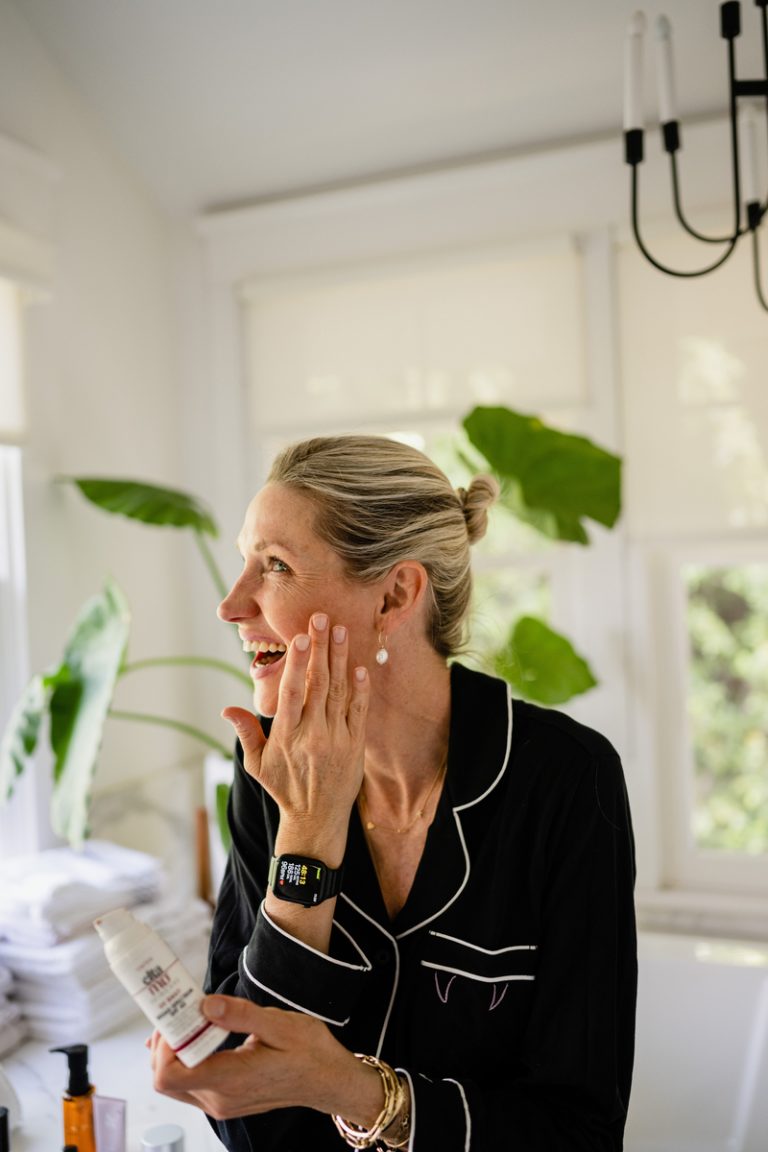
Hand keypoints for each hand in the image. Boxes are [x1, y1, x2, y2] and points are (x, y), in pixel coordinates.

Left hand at [151, 995, 381, 1123]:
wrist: (327, 1080)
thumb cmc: (309, 1051)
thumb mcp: (279, 1024)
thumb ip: (239, 1015)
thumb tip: (204, 1005)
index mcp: (229, 1080)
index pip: (169, 1075)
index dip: (162, 1046)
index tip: (176, 1016)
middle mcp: (219, 1099)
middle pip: (163, 1080)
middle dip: (163, 1044)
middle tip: (180, 1010)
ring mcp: (221, 1104)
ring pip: (173, 1084)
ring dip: (173, 1051)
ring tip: (191, 1018)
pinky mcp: (225, 1100)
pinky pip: (190, 1084)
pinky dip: (185, 1059)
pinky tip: (199, 1032)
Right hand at [223, 614, 368, 848]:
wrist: (316, 818)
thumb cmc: (284, 788)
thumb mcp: (257, 764)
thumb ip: (247, 733)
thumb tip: (227, 708)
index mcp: (287, 736)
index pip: (292, 692)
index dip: (297, 663)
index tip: (301, 637)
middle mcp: (313, 734)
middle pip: (318, 683)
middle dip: (321, 648)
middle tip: (323, 619)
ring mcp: (336, 738)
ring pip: (339, 691)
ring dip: (340, 659)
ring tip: (341, 631)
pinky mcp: (355, 744)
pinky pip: (358, 711)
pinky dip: (360, 688)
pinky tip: (359, 666)